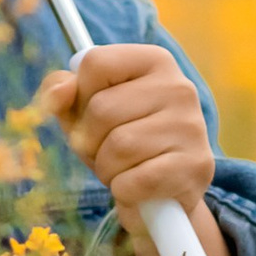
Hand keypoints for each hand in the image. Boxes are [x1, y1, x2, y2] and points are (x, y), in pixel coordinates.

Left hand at [38, 42, 216, 229]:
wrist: (162, 194)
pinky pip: (135, 181)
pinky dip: (124, 191)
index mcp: (154, 60)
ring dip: (107, 169)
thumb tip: (59, 93)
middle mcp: (179, 87)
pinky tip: (138, 188)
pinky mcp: (196, 166)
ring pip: (118, 147)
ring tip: (123, 170)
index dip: (81, 96)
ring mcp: (191, 126)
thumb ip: (63, 93)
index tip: (94, 115)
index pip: (95, 63)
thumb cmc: (120, 142)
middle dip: (90, 141)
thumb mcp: (84, 113)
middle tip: (107, 152)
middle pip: (102, 109)